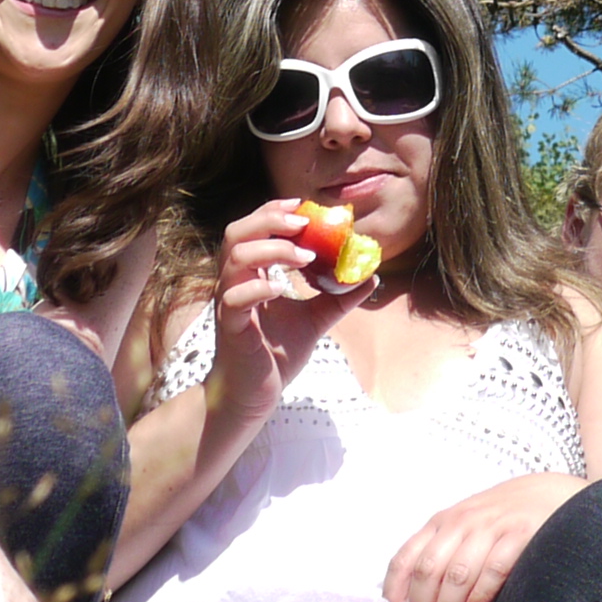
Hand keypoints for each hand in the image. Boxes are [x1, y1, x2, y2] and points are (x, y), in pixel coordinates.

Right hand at [212, 198, 368, 389]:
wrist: (254, 396)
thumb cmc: (275, 356)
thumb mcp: (316, 320)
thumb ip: (339, 297)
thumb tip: (372, 277)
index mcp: (250, 275)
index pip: (253, 230)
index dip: (274, 212)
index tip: (303, 205)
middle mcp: (234, 283)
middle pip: (236, 233)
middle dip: (269, 220)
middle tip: (304, 223)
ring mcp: (229, 303)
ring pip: (235, 258)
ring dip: (272, 250)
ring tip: (306, 257)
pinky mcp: (231, 327)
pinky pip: (236, 298)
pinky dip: (259, 288)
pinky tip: (283, 288)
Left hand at [384, 474, 579, 601]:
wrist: (550, 493)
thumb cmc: (503, 516)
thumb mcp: (465, 525)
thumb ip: (443, 551)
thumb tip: (417, 597)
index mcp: (442, 522)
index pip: (407, 556)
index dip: (397, 589)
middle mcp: (461, 523)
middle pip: (429, 570)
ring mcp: (491, 528)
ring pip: (456, 574)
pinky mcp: (519, 535)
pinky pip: (492, 571)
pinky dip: (478, 597)